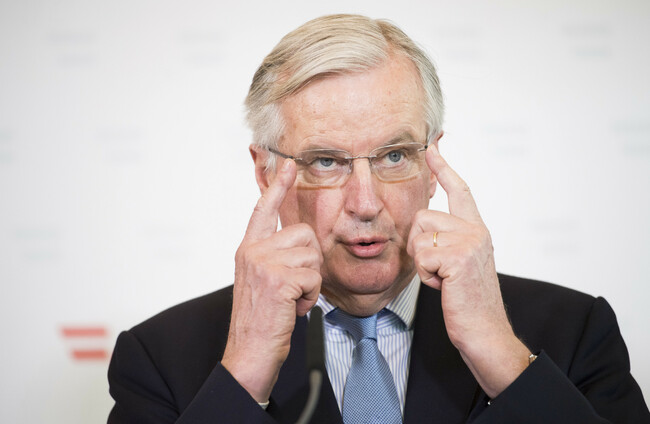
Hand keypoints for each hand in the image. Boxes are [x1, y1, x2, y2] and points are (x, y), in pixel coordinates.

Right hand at [221, 160, 322, 402]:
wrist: (249, 353)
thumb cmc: (262, 320)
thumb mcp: (263, 281)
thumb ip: (274, 256)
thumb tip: (299, 239)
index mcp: (249, 249)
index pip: (264, 209)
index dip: (277, 186)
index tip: (287, 164)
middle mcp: (253, 251)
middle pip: (304, 234)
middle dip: (309, 263)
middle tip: (294, 287)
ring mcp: (263, 263)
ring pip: (312, 256)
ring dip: (310, 283)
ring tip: (291, 300)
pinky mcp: (278, 278)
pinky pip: (313, 277)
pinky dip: (310, 297)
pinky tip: (293, 309)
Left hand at [407, 144, 530, 397]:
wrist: (484, 331)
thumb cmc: (466, 301)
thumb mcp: (456, 264)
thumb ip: (446, 240)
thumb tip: (423, 223)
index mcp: (476, 229)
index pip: (459, 190)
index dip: (443, 168)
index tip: (432, 147)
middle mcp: (476, 230)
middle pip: (423, 216)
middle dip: (418, 245)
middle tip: (436, 269)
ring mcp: (470, 242)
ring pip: (419, 235)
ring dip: (422, 262)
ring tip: (442, 278)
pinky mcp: (459, 257)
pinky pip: (422, 256)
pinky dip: (426, 276)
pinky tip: (444, 287)